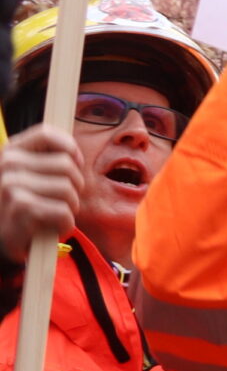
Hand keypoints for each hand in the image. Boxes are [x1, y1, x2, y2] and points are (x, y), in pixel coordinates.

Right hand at [0, 126, 80, 262]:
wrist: (2, 238)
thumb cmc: (20, 207)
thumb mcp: (26, 176)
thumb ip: (44, 158)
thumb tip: (74, 150)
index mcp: (9, 151)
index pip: (46, 133)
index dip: (69, 148)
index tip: (74, 164)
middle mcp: (7, 164)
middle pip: (67, 165)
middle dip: (74, 187)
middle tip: (60, 201)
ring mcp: (12, 185)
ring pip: (68, 189)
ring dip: (70, 207)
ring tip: (54, 215)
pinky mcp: (21, 207)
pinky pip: (64, 212)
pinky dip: (65, 225)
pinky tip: (51, 228)